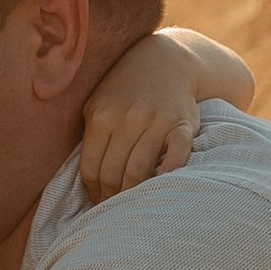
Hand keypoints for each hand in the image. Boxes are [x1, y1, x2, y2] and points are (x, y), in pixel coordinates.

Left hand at [79, 29, 205, 200]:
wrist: (167, 62)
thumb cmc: (125, 90)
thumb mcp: (97, 104)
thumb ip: (90, 137)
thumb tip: (87, 181)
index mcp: (102, 116)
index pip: (91, 169)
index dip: (92, 191)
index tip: (97, 201)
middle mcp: (128, 119)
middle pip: (113, 174)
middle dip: (111, 197)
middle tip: (113, 207)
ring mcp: (157, 122)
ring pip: (139, 173)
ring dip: (133, 194)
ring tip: (130, 203)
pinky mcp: (183, 126)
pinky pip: (175, 160)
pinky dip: (165, 179)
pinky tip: (157, 188)